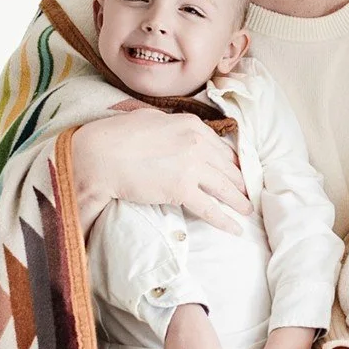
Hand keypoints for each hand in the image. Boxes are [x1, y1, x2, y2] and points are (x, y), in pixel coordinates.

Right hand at [70, 110, 249, 234]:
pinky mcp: (182, 189)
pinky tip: (235, 229)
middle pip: (227, 167)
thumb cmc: (117, 136)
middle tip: (246, 193)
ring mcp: (192, 166)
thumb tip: (176, 128)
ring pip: (224, 188)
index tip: (236, 172)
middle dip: (239, 182)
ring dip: (238, 201)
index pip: (220, 147)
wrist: (100, 155)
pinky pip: (210, 208)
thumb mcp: (150, 119)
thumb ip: (170, 124)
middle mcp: (197, 143)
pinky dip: (225, 220)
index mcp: (191, 124)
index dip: (230, 162)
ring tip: (247, 211)